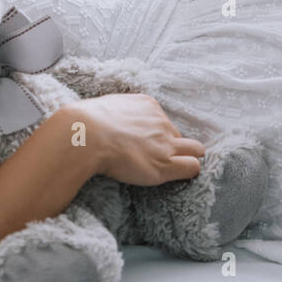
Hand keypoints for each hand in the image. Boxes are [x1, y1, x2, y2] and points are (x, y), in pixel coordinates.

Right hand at [70, 94, 204, 185]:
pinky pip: (192, 166)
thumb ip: (120, 114)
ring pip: (195, 150)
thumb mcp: (107, 108)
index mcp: (147, 105)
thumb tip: (114, 123)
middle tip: (158, 160)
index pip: (162, 122)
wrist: (86, 135)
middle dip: (172, 147)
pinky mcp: (165, 163)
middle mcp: (160, 121)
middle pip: (178, 136)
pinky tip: (182, 176)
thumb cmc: (87, 124)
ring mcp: (165, 142)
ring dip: (186, 159)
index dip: (157, 136)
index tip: (148, 145)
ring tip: (176, 170)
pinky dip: (189, 171)